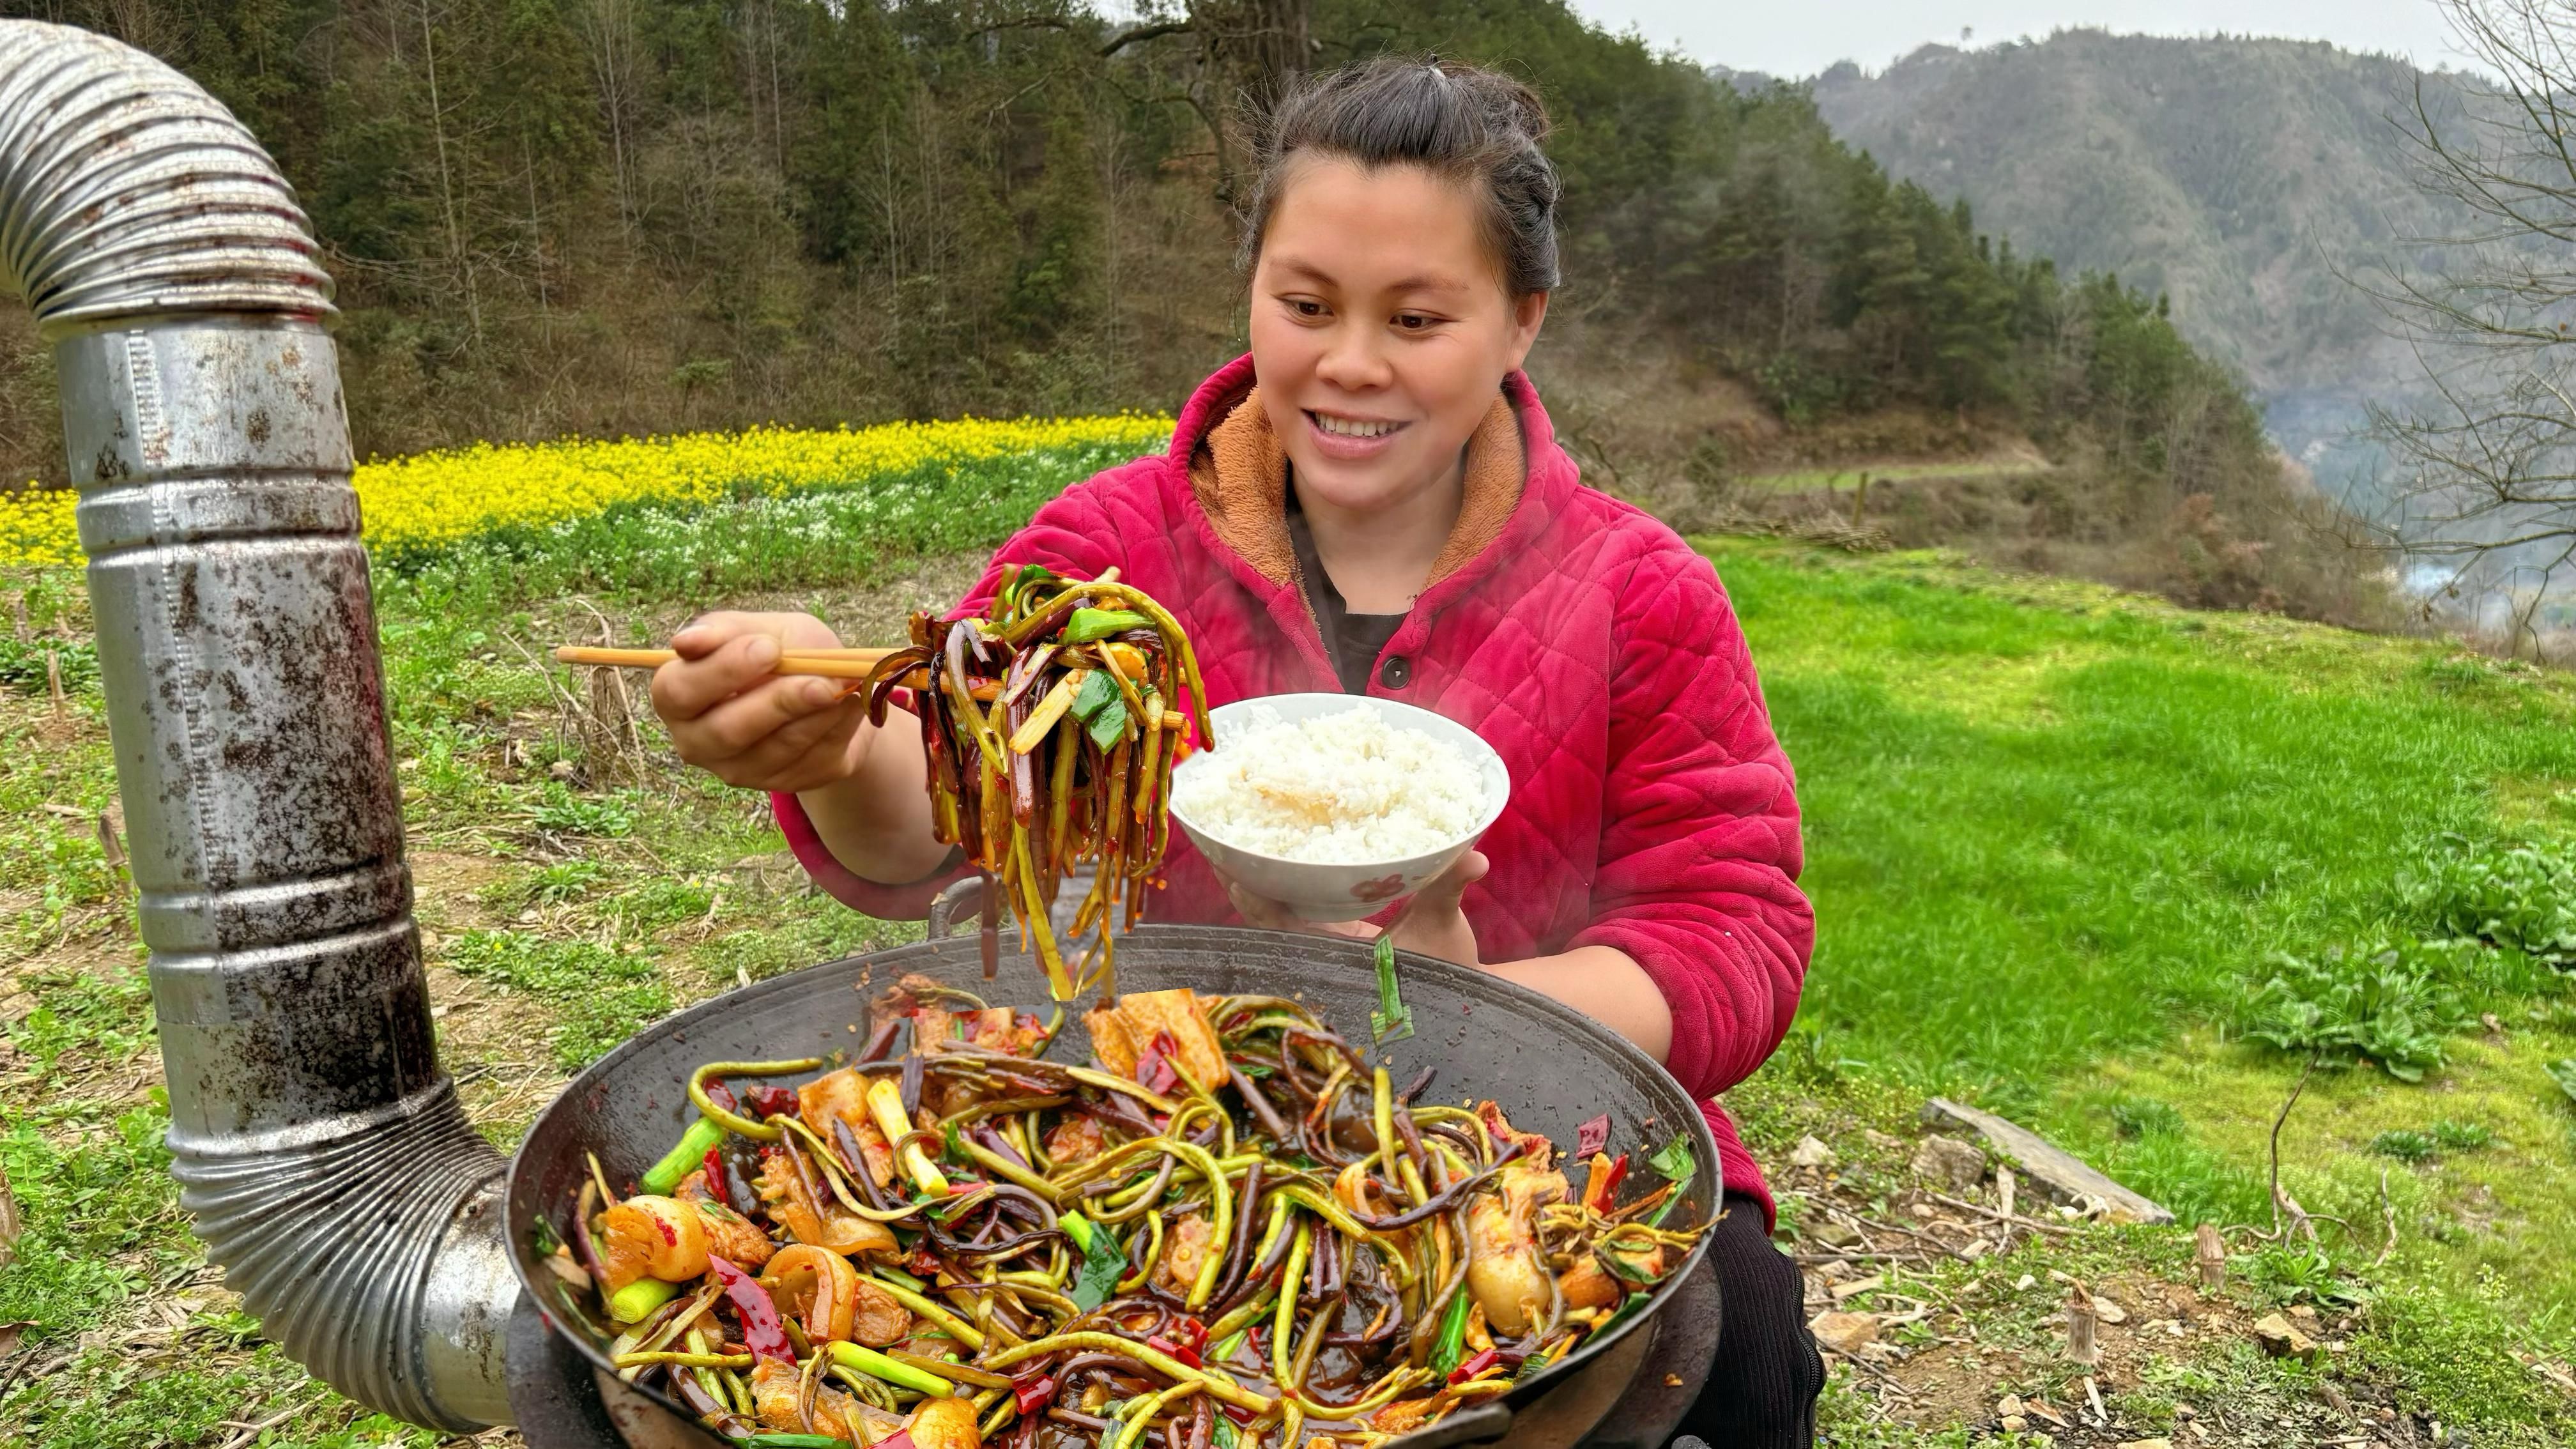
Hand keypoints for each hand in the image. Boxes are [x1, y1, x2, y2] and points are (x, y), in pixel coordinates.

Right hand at [649, 611, 874, 793]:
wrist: (830, 685)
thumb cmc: (782, 650)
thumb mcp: (758, 627)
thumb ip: (726, 632)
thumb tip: (685, 642)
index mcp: (676, 696)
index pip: (678, 692)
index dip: (723, 670)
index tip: (768, 648)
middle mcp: (698, 741)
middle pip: (727, 731)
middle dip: (779, 702)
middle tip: (820, 681)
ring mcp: (740, 770)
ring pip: (778, 749)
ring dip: (817, 714)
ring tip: (842, 684)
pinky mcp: (787, 783)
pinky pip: (815, 759)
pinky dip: (840, 726)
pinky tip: (851, 702)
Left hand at [1222, 850, 1490, 968]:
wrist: (1468, 996)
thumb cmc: (1452, 971)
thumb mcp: (1444, 926)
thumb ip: (1448, 888)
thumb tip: (1473, 857)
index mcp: (1337, 956)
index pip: (1280, 927)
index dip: (1253, 899)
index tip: (1230, 867)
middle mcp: (1324, 950)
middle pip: (1267, 916)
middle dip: (1241, 881)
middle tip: (1215, 838)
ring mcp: (1328, 943)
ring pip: (1279, 912)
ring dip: (1256, 881)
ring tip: (1230, 838)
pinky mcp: (1339, 935)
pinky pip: (1300, 907)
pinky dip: (1283, 883)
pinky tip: (1271, 851)